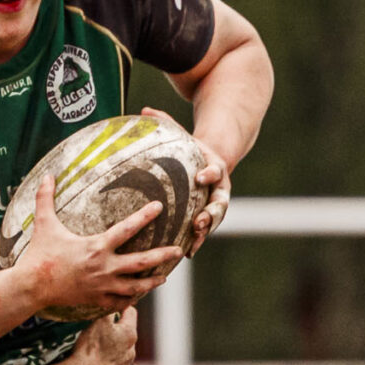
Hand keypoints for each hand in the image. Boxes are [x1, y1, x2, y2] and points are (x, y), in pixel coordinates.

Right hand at [12, 174, 181, 314]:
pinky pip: (119, 301)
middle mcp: (104, 267)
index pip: (127, 228)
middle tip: (178, 250)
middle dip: (162, 255)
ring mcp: (101, 286)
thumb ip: (45, 198)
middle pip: (141, 262)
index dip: (145, 216)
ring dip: (151, 282)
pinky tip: (138, 295)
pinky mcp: (95, 299)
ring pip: (135, 286)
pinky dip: (130, 299)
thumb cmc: (38, 254)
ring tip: (163, 277)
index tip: (159, 206)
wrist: (31, 287)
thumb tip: (46, 174)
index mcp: (96, 247)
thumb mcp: (43, 224)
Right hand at [61, 309, 138, 364]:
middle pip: (126, 334)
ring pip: (121, 352)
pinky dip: (107, 364)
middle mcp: (131, 352)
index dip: (121, 308)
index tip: (113, 307)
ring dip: (112, 348)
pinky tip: (96, 363)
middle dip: (116, 330)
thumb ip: (109, 310)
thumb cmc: (91, 347)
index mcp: (129, 334)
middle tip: (101, 328)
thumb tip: (113, 302)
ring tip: (97, 348)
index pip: (131, 313)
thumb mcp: (99, 320)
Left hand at [140, 107, 228, 254]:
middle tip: (201, 221)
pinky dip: (197, 242)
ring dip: (206, 233)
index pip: (215, 171)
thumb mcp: (181, 134)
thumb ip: (166, 123)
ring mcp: (216, 205)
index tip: (201, 177)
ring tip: (195, 243)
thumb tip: (143, 110)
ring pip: (215, 221)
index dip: (209, 174)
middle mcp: (220, 189)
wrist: (208, 164)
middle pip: (221, 203)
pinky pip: (204, 231)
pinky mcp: (209, 217)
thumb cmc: (190, 148)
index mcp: (215, 167)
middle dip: (212, 214)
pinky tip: (186, 254)